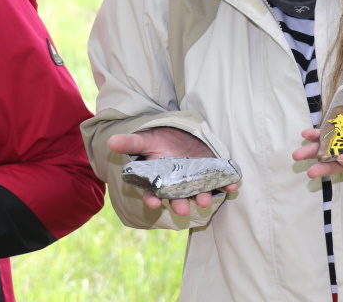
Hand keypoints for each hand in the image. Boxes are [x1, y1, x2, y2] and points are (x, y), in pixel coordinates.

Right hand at [108, 127, 238, 216]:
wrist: (182, 134)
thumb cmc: (160, 140)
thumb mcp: (146, 139)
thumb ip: (131, 143)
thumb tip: (110, 141)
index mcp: (158, 180)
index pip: (152, 194)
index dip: (151, 199)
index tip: (153, 202)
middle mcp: (176, 186)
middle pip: (176, 198)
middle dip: (179, 203)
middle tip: (182, 208)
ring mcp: (194, 181)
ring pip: (197, 193)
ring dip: (202, 197)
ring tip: (205, 199)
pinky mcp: (210, 175)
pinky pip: (219, 182)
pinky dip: (226, 184)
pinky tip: (232, 185)